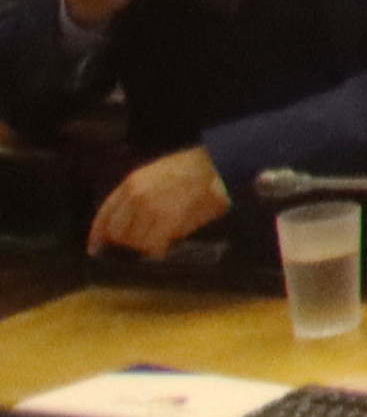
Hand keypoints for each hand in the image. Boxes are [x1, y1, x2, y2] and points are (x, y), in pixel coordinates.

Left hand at [89, 146, 227, 257]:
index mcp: (132, 182)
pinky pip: (154, 246)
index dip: (98, 234)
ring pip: (136, 241)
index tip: (95, 247)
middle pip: (118, 232)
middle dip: (128, 241)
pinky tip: (167, 244)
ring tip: (163, 237)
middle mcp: (136, 196)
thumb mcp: (158, 173)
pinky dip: (159, 250)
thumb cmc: (196, 169)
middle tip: (145, 241)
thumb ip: (139, 193)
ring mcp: (151, 208)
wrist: (220, 166)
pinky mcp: (168, 221)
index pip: (105, 214)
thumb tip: (129, 222)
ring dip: (147, 245)